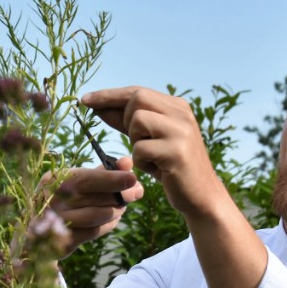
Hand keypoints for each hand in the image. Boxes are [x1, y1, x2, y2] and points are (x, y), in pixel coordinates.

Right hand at [47, 156, 143, 257]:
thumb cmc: (62, 199)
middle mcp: (52, 201)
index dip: (112, 178)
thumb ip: (102, 172)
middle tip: (137, 191)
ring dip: (116, 210)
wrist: (37, 232)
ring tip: (122, 206)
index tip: (132, 177)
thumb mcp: (75, 181)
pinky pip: (94, 232)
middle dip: (121, 194)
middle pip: (94, 198)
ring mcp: (56, 223)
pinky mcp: (63, 241)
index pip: (86, 178)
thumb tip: (127, 162)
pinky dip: (108, 224)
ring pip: (97, 216)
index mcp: (53, 180)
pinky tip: (113, 218)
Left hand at [81, 87, 229, 220]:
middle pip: (137, 99)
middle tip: (132, 139)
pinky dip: (140, 162)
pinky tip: (156, 169)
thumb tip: (98, 106)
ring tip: (150, 156)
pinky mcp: (177, 152)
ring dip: (134, 141)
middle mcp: (182, 113)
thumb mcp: (149, 140)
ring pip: (138, 120)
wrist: (201, 196)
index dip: (109, 95)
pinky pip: (140, 149)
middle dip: (123, 117)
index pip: (137, 91)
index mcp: (177, 107)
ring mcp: (181, 131)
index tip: (85, 100)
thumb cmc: (171, 168)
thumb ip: (127, 122)